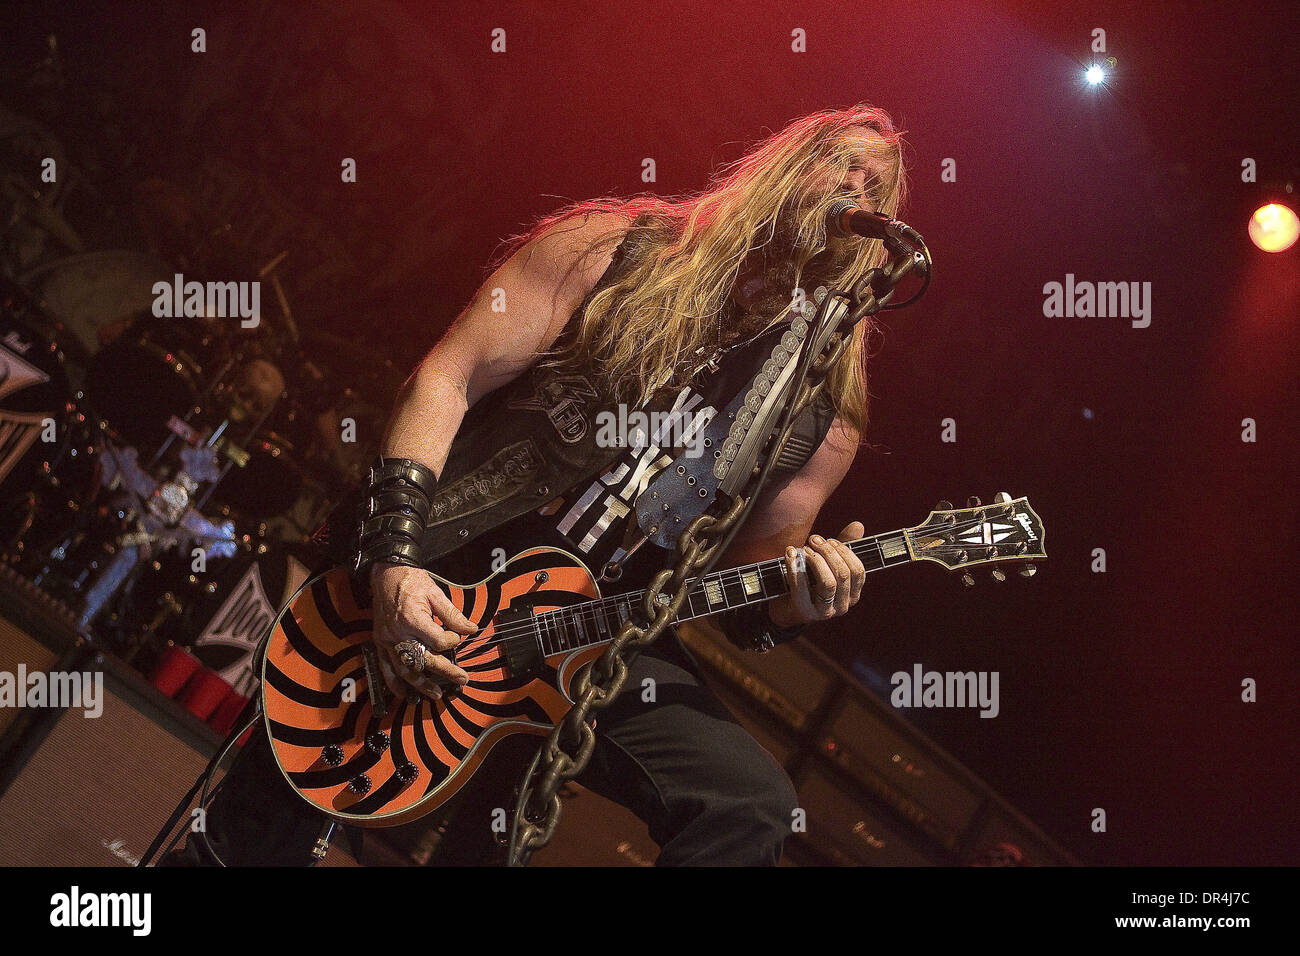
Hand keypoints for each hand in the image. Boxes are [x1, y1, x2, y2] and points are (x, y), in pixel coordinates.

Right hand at [370, 562, 476, 700]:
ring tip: (436, 694)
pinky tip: (405, 693)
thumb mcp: (436, 593)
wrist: (386, 574)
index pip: (438, 641)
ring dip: (421, 685)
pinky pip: (385, 667)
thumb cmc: (411, 582)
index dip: (453, 642)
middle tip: (462, 679)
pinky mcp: (380, 642)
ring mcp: (387, 640)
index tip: (458, 638)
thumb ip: (453, 614)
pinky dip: (395, 683)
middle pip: (424, 659)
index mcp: (413, 619)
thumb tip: (471, 629)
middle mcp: (398, 633)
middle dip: (445, 672)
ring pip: (404, 669)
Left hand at [767, 522, 865, 627]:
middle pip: (843, 574)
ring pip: (828, 582)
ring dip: (816, 560)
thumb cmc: (809, 581)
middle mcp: (843, 605)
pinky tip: (790, 553)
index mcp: (853, 594)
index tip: (829, 540)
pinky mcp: (805, 612)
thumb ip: (842, 547)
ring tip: (804, 548)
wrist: (785, 607)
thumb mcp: (827, 563)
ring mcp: (825, 612)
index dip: (844, 552)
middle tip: (813, 539)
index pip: (858, 571)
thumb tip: (858, 525)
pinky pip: (802, 588)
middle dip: (828, 552)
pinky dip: (795, 567)